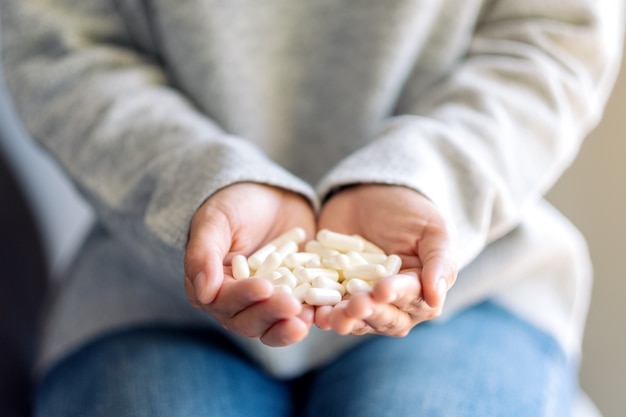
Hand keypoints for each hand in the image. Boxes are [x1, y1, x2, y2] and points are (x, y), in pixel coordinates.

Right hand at [184, 182, 315, 345]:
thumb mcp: (216, 220)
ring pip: (272, 327)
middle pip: (248, 320)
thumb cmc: (235, 204)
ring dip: (288, 328)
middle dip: (270, 314)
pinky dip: (309, 319)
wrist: (272, 198)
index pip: (223, 300)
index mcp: (210, 287)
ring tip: (306, 321)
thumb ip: (203, 254)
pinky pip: (299, 318)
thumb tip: (204, 293)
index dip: (244, 296)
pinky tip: (321, 315)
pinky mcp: (293, 301)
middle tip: (292, 306)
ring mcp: (266, 306)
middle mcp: (236, 304)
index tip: (264, 288)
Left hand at [315, 184, 457, 335]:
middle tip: (354, 304)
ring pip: (355, 320)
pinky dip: (320, 312)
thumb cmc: (410, 212)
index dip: (397, 296)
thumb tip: (435, 297)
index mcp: (420, 291)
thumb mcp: (433, 229)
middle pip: (383, 318)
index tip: (382, 289)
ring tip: (330, 315)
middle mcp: (393, 305)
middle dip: (368, 313)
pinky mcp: (335, 295)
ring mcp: (362, 302)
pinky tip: (312, 310)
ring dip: (343, 319)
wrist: (370, 196)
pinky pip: (328, 309)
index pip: (412, 300)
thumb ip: (440, 262)